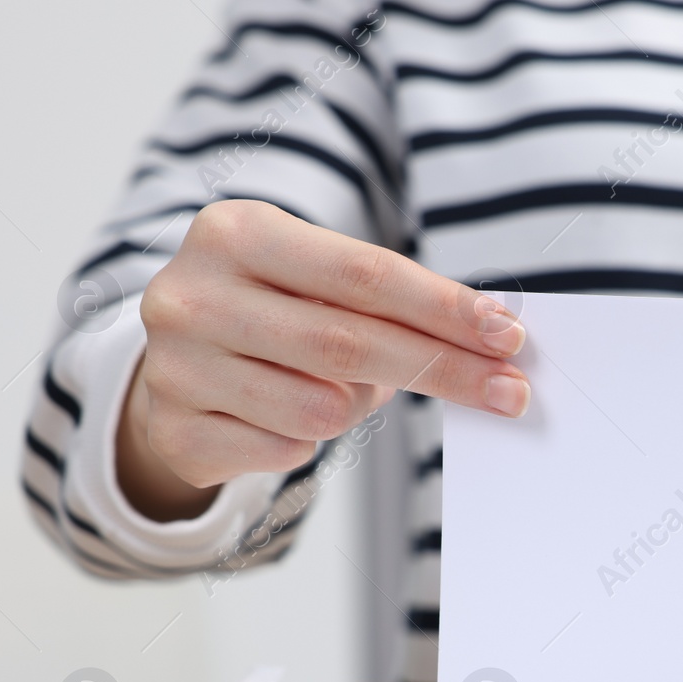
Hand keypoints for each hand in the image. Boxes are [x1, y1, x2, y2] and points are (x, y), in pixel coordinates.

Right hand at [117, 200, 527, 519]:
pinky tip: (279, 413)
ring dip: (357, 405)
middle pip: (352, 343)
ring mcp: (176, 366)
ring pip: (324, 408)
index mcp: (235, 232)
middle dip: (445, 369)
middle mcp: (193, 294)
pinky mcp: (177, 432)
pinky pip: (290, 448)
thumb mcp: (315, 282)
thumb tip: (493, 337)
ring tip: (334, 385)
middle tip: (510, 392)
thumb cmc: (272, 313)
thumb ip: (391, 301)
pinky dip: (308, 438)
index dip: (444, 309)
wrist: (172, 366)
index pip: (365, 273)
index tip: (507, 336)